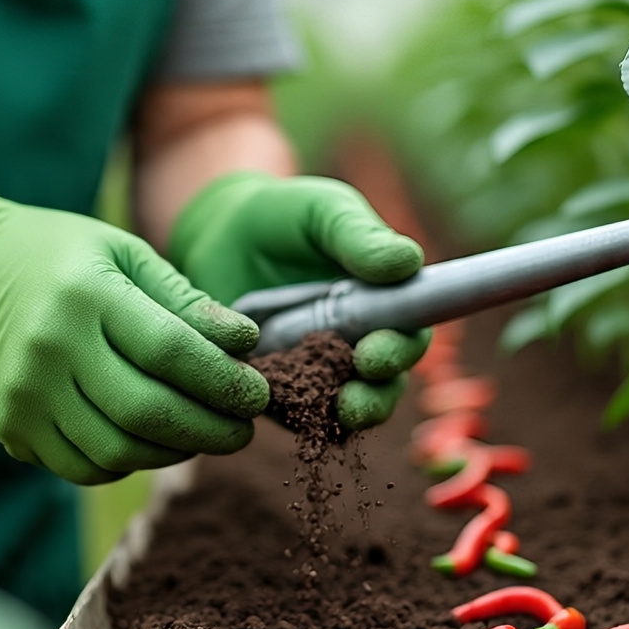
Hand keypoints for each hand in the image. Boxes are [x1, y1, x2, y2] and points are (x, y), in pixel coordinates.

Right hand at [0, 173, 268, 483]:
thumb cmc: (57, 255)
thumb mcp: (123, 253)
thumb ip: (184, 300)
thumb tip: (246, 344)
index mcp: (86, 294)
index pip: (171, 351)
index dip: (224, 381)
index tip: (259, 393)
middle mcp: (50, 347)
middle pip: (148, 412)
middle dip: (211, 429)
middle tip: (243, 429)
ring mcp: (25, 394)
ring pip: (119, 451)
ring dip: (174, 452)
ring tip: (203, 433)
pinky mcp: (10, 426)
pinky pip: (84, 466)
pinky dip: (128, 463)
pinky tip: (151, 441)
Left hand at [168, 172, 430, 429]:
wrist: (218, 231)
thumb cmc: (285, 216)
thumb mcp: (324, 213)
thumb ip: (360, 236)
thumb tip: (410, 261)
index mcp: (382, 304)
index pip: (408, 336)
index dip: (402, 351)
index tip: (379, 352)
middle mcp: (356, 344)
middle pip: (383, 383)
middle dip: (377, 391)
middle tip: (356, 379)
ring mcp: (316, 371)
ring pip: (342, 409)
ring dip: (344, 414)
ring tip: (335, 409)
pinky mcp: (277, 390)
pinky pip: (290, 414)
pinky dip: (291, 415)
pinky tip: (275, 405)